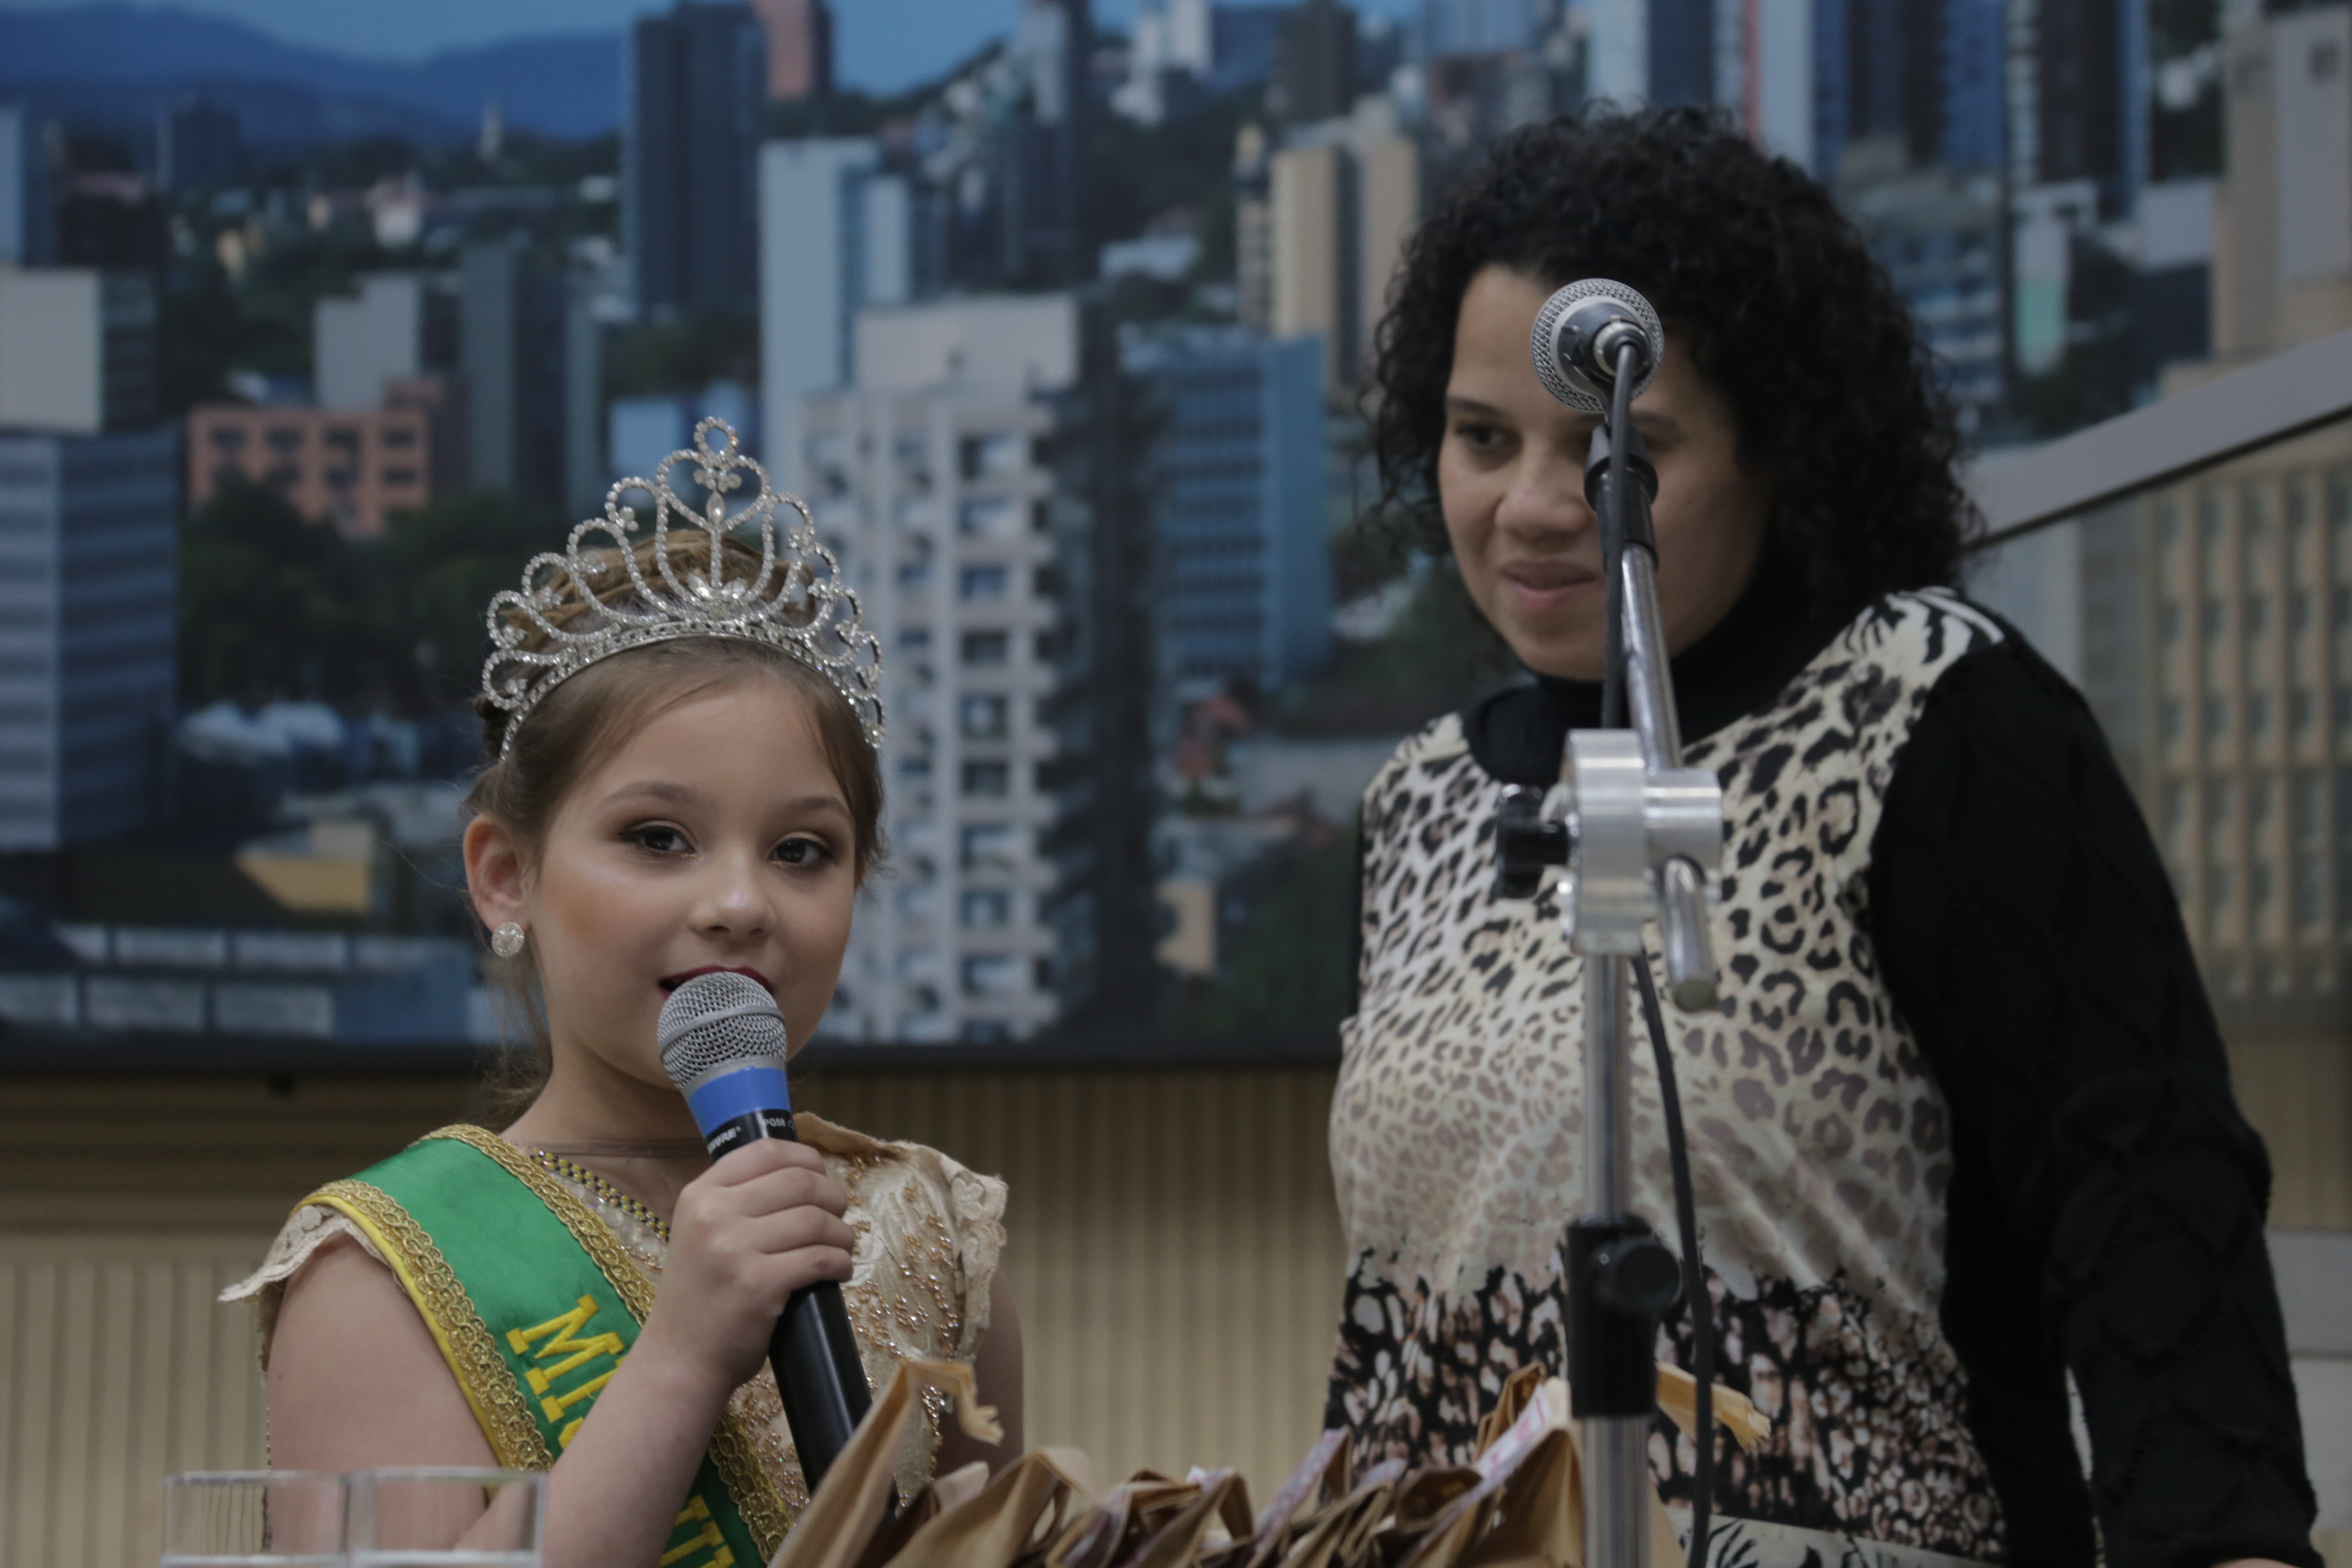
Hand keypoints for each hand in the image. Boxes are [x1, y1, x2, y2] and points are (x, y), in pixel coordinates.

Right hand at [636, 1139, 855, 1396]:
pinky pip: (819, 1259)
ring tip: (842, 1248)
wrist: (679, 1360)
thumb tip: (803, 1176)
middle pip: (799, 1181)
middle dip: (833, 1197)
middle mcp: (713, 1214)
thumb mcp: (701, 1233)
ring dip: (841, 1234)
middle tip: (839, 1216)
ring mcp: (734, 1249)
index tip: (821, 1177)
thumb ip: (737, 1202)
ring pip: (815, 1220)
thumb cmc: (698, 1297)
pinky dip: (840, 1263)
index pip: (766, 1150)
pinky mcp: (758, 1285)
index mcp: (700, 1194)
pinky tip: (839, 1271)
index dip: (806, 1158)